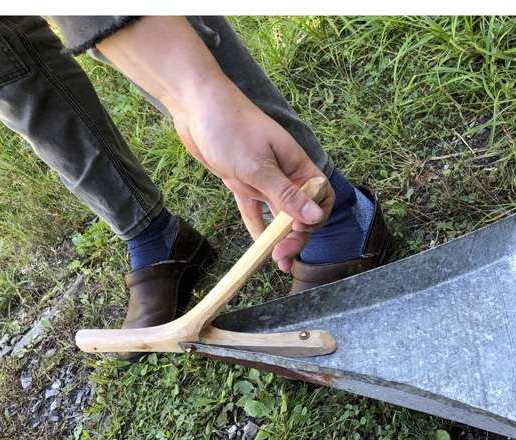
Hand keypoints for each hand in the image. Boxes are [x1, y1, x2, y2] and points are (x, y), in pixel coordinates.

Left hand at [171, 77, 334, 270]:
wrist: (195, 104)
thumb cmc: (230, 127)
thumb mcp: (258, 166)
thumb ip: (286, 195)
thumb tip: (316, 217)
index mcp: (296, 165)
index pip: (320, 197)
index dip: (315, 218)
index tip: (299, 231)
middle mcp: (284, 173)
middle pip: (300, 211)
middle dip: (295, 236)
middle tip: (282, 257)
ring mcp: (263, 177)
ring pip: (278, 213)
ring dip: (278, 236)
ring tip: (276, 260)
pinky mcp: (243, 181)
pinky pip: (254, 208)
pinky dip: (257, 225)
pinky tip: (258, 244)